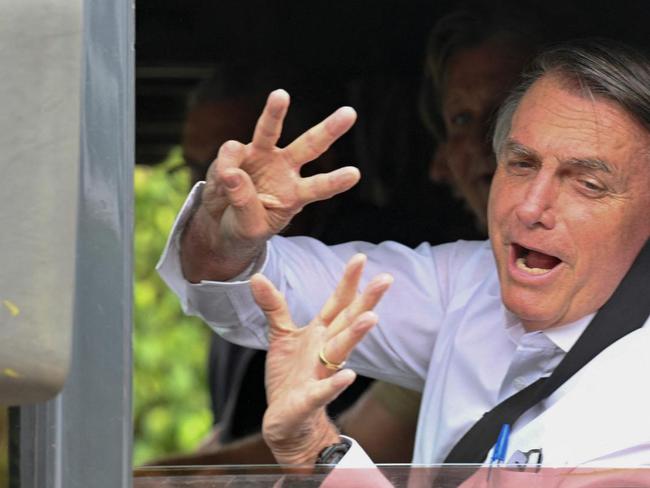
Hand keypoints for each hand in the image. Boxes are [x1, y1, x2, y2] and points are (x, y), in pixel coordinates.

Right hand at [181, 90, 358, 281]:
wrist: (220, 221)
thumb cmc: (243, 227)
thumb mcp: (249, 228)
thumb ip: (245, 204)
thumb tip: (233, 173)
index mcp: (295, 195)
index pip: (318, 188)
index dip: (334, 181)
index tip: (354, 174)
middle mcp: (284, 170)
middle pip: (310, 146)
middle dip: (329, 130)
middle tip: (350, 113)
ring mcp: (262, 156)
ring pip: (270, 131)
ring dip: (275, 112)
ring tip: (281, 95)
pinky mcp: (238, 152)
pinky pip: (232, 152)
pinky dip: (225, 167)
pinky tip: (222, 183)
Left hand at [250, 254, 392, 464]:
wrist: (285, 418)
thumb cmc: (290, 376)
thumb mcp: (281, 335)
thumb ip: (274, 306)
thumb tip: (257, 277)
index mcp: (321, 333)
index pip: (338, 303)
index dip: (348, 281)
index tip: (360, 258)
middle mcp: (326, 350)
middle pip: (348, 321)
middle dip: (367, 300)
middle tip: (385, 279)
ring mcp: (321, 373)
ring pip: (342, 350)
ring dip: (356, 334)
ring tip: (370, 318)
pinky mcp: (310, 398)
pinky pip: (324, 390)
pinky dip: (335, 383)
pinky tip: (348, 375)